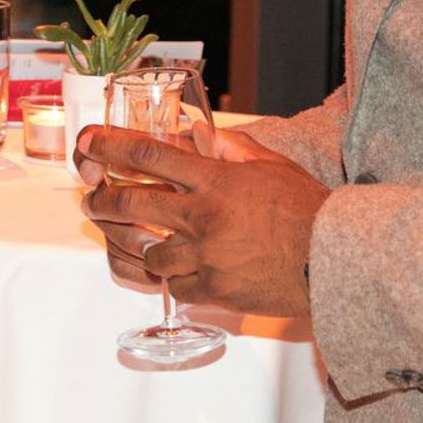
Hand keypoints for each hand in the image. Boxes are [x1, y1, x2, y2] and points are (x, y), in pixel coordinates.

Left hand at [79, 126, 328, 318]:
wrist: (335, 262)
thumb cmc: (308, 210)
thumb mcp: (272, 167)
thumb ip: (232, 148)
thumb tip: (198, 131)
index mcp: (216, 181)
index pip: (151, 155)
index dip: (112, 146)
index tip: (87, 142)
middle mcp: (204, 217)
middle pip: (134, 203)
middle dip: (103, 200)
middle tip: (91, 200)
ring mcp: (207, 257)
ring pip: (150, 252)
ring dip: (136, 244)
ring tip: (127, 238)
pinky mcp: (216, 291)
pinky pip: (176, 287)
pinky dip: (173, 279)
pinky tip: (174, 271)